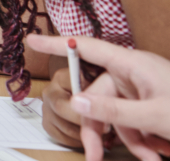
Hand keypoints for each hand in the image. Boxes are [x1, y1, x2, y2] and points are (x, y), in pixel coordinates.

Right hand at [28, 34, 169, 160]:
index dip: (57, 43)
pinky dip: (141, 140)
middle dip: (99, 129)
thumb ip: (113, 111)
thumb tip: (79, 103)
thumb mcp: (154, 116)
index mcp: (131, 64)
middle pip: (97, 96)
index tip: (32, 39)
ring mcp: (142, 89)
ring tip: (150, 157)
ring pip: (116, 114)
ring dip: (129, 140)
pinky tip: (155, 153)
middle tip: (95, 157)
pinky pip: (133, 121)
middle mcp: (133, 73)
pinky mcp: (151, 104)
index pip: (86, 48)